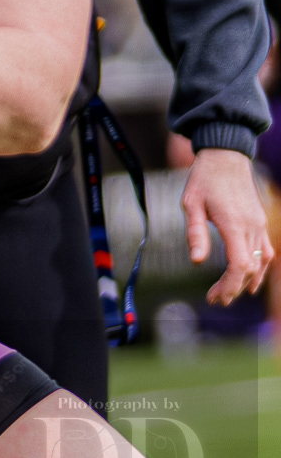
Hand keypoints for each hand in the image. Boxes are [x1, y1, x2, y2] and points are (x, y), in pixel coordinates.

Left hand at [181, 147, 272, 303]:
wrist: (225, 157)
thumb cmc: (204, 179)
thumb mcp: (191, 204)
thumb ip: (195, 233)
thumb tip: (196, 261)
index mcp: (235, 224)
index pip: (240, 265)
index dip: (230, 286)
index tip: (215, 297)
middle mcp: (252, 227)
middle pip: (250, 268)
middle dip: (233, 288)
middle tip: (214, 299)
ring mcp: (259, 225)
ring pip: (261, 262)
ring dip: (247, 281)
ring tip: (229, 294)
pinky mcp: (259, 222)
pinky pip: (266, 251)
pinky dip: (259, 268)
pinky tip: (250, 279)